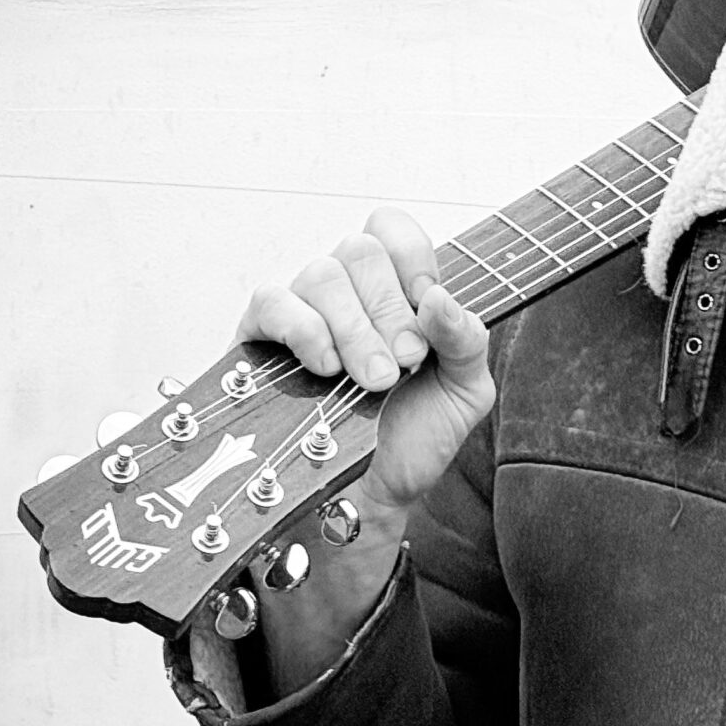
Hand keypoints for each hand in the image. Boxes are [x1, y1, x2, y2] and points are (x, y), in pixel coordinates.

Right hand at [236, 208, 494, 689]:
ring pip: (320, 275)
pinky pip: (272, 302)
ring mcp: (300, 311)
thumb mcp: (465, 390)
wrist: (370, 498)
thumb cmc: (413, 439)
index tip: (426, 319)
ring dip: (354, 330)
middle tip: (402, 367)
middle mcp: (346, 292)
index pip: (392, 228)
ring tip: (373, 382)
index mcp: (394, 290)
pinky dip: (304, 329)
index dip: (413, 261)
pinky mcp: (258, 339)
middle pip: (359, 250)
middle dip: (389, 311)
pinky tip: (325, 367)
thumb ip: (466, 338)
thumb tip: (438, 298)